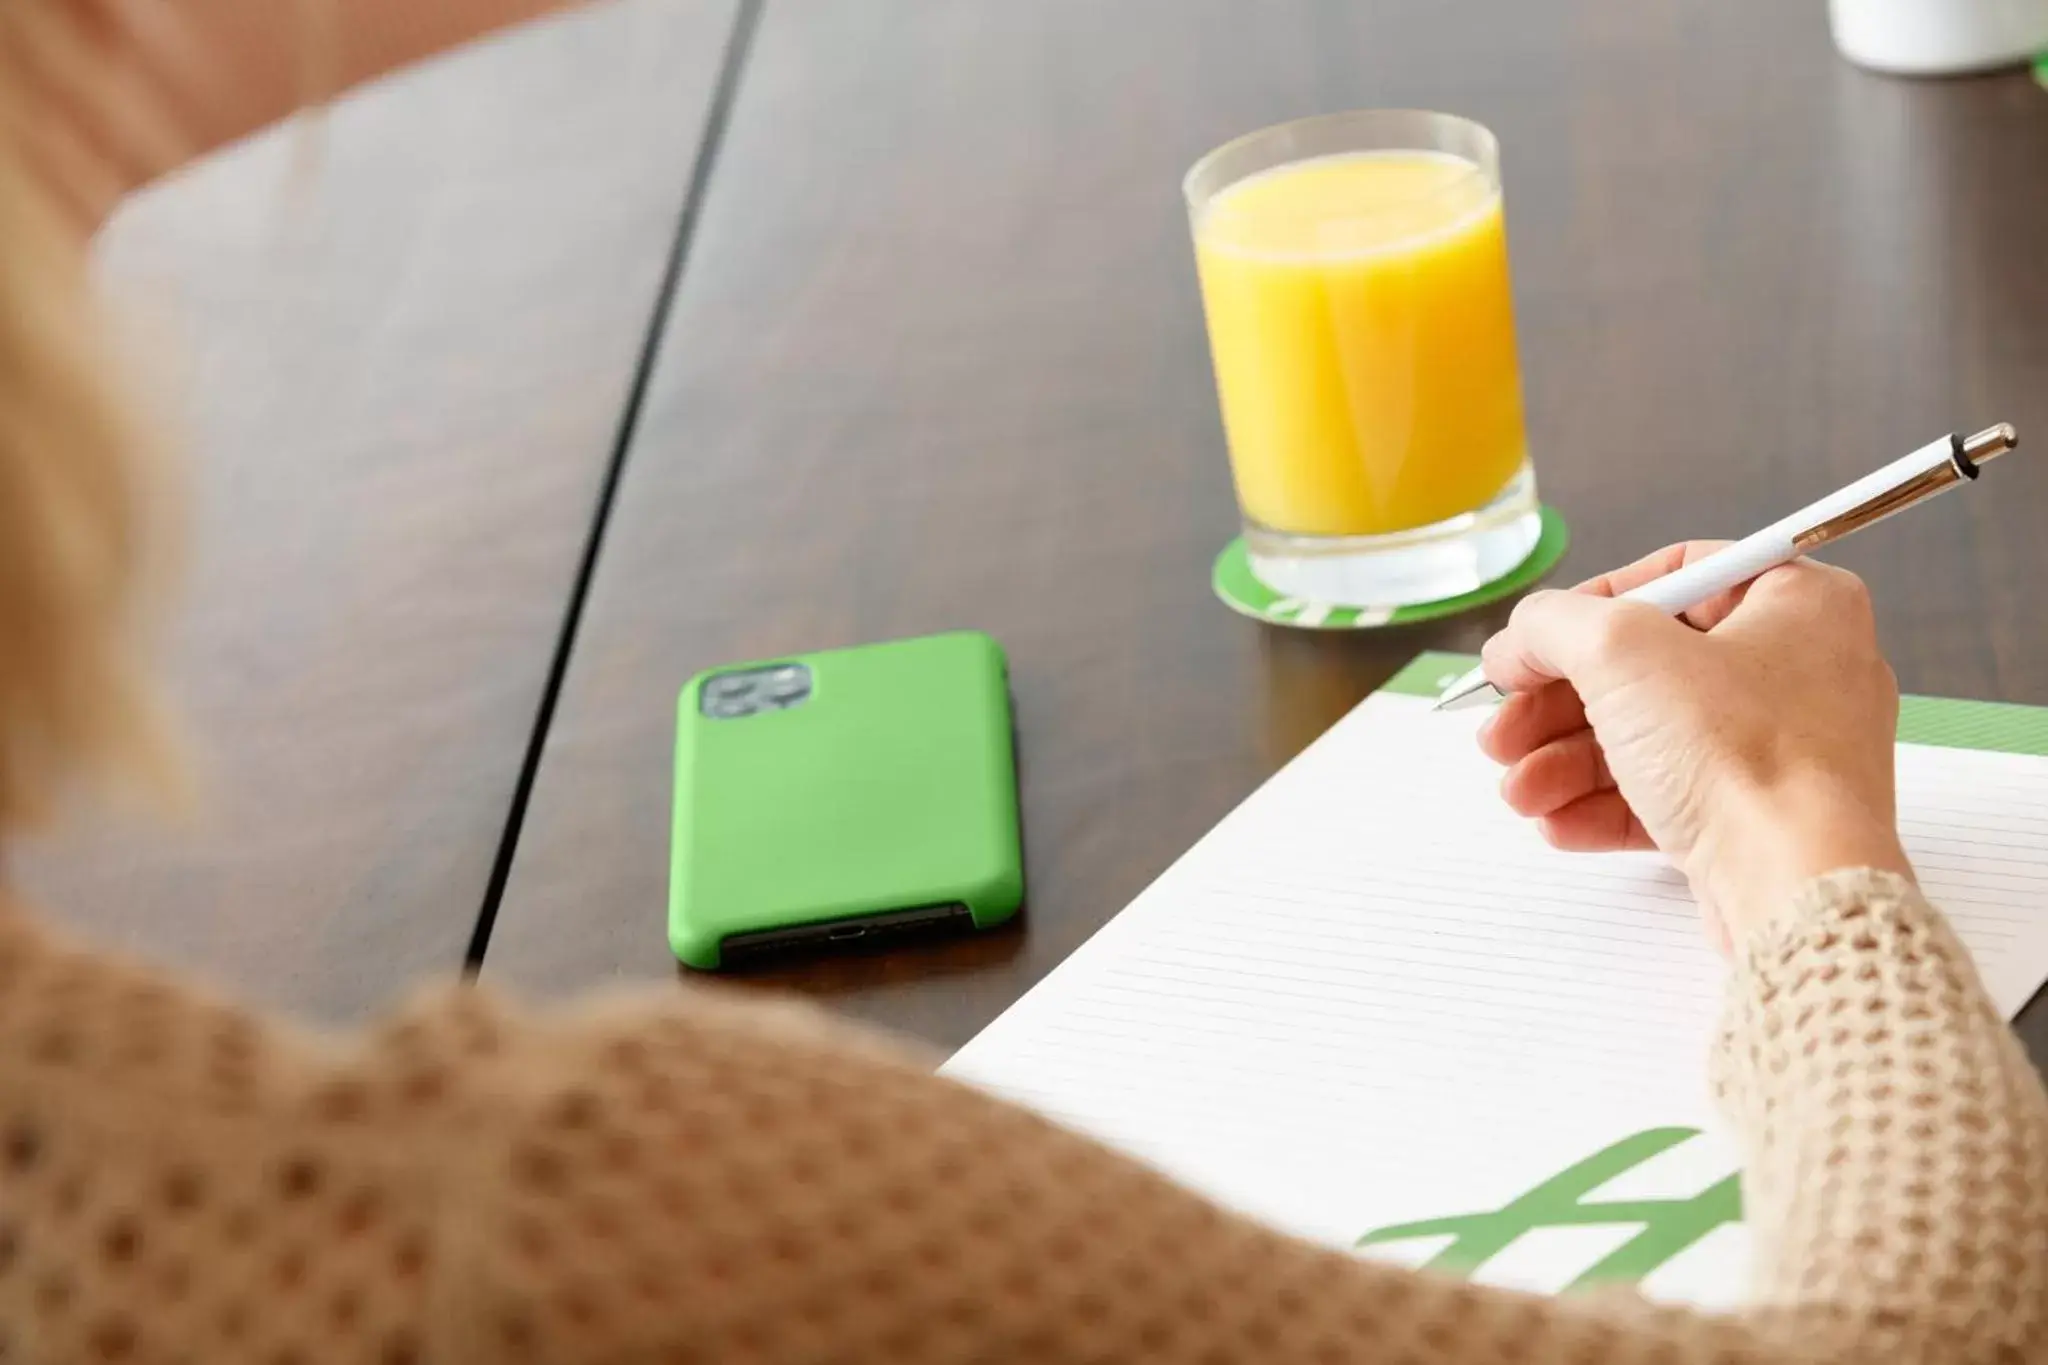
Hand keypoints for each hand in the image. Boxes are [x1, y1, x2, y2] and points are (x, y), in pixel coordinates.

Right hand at [1476, 543, 1910, 950]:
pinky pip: (1670, 795)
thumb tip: (1518, 640)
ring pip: (1648, 738)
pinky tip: (1558, 821)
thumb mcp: (1618, 651)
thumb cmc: (1745, 758)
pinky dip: (1604, 804)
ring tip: (1519, 791)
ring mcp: (1783, 749)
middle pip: (1645, 667)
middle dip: (1555, 706)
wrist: (1795, 888)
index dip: (1588, 607)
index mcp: (1798, 603)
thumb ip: (1551, 624)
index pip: (1673, 576)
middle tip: (1503, 730)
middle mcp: (1801, 669)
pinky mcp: (1760, 816)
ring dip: (1565, 763)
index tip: (1533, 645)